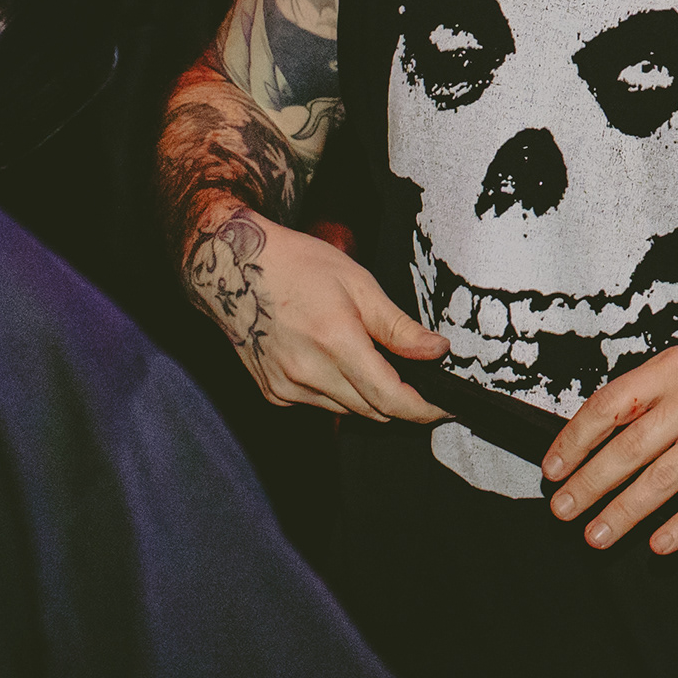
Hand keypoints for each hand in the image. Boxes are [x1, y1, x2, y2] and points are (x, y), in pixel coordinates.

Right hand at [182, 198, 450, 420]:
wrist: (233, 268)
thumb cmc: (299, 266)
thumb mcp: (359, 284)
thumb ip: (399, 327)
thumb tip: (438, 351)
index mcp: (335, 341)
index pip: (390, 397)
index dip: (423, 410)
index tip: (444, 408)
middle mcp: (307, 372)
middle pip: (373, 410)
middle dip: (402, 402)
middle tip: (419, 382)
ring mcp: (286, 387)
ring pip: (348, 411)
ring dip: (370, 398)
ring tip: (375, 363)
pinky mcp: (273, 392)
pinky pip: (320, 405)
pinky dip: (340, 394)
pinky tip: (337, 363)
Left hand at [541, 346, 677, 552]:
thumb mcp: (674, 368)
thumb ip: (638, 397)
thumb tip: (585, 444)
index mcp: (668, 371)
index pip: (607, 406)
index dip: (574, 440)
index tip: (553, 469)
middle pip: (629, 448)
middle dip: (589, 484)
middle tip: (563, 509)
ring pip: (662, 480)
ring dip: (624, 512)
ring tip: (596, 535)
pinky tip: (657, 545)